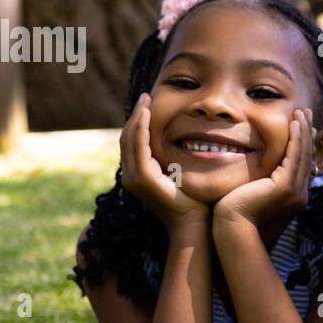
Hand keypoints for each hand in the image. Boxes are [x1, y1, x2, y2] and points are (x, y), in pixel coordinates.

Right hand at [120, 92, 209, 230]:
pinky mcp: (143, 178)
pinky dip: (141, 129)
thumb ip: (176, 161)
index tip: (148, 105)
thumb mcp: (182, 176)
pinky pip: (138, 147)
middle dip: (136, 115)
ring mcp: (134, 178)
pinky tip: (147, 115)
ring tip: (146, 100)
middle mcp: (131, 177)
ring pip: (130, 139)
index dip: (138, 123)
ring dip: (137, 117)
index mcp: (139, 176)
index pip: (133, 143)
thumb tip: (189, 143)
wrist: (194, 225)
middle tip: (146, 97)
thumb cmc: (194, 203)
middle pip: (128, 138)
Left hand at [214, 108, 316, 227]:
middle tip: (306, 112)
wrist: (232, 224)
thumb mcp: (256, 186)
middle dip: (307, 131)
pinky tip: (294, 123)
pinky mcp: (286, 186)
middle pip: (307, 156)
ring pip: (303, 153)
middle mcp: (300, 193)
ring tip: (301, 112)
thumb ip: (265, 175)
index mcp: (295, 194)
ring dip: (303, 130)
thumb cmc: (237, 208)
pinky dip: (295, 138)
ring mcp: (295, 191)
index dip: (304, 141)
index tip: (303, 123)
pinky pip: (294, 156)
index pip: (303, 162)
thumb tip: (264, 162)